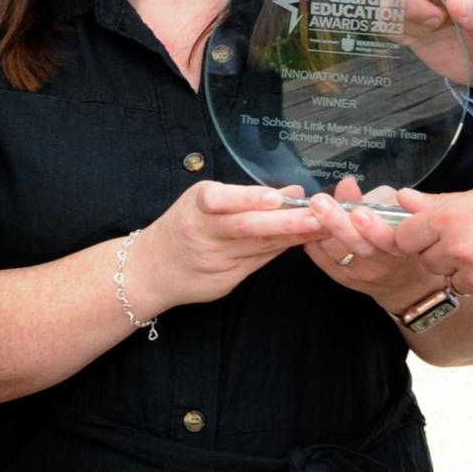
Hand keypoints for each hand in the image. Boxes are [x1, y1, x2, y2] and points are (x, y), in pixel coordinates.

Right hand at [126, 180, 323, 317]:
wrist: (151, 269)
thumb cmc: (183, 226)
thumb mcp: (205, 202)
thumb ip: (247, 198)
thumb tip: (292, 191)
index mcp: (195, 207)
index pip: (220, 200)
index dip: (247, 198)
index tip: (275, 198)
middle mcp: (203, 233)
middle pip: (245, 227)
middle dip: (283, 222)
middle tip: (316, 216)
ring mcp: (214, 260)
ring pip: (258, 247)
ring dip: (292, 237)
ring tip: (321, 227)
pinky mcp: (224, 280)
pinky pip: (257, 263)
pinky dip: (280, 251)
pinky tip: (303, 243)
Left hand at [299, 180, 432, 311]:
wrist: (401, 281)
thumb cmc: (401, 236)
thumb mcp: (398, 212)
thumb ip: (376, 199)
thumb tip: (347, 184)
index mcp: (400, 245)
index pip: (387, 239)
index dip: (372, 228)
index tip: (358, 212)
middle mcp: (380, 263)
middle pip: (357, 246)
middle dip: (337, 223)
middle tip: (319, 202)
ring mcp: (358, 273)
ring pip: (334, 251)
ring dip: (319, 228)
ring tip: (309, 208)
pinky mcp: (340, 277)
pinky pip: (320, 256)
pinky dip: (311, 238)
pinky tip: (307, 222)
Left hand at [391, 180, 472, 307]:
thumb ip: (440, 203)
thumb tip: (404, 199)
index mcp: (451, 220)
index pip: (404, 238)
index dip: (414, 236)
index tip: (424, 233)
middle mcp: (460, 251)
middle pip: (428, 262)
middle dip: (442, 253)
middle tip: (472, 238)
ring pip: (456, 281)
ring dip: (467, 271)